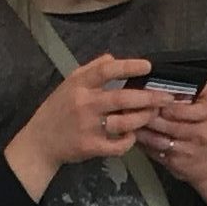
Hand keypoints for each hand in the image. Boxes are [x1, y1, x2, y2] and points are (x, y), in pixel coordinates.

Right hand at [6, 53, 167, 196]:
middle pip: (122, 98)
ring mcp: (88, 127)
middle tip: (166, 97)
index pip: (107, 71)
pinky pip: (118, 144)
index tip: (148, 67)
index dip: (129, 67)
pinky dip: (129, 140)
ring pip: (124, 122)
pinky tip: (132, 136)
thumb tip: (113, 59)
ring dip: (143, 118)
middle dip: (149, 97)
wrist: (40, 142)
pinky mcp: (90, 146)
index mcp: (79, 85)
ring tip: (153, 115)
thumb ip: (91, 70)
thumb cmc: (57, 110)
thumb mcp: (68, 84)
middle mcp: (84, 104)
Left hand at [140, 82, 206, 205]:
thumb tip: (164, 77)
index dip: (159, 100)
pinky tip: (132, 135)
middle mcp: (200, 131)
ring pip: (157, 137)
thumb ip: (192, 89)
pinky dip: (141, 142)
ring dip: (140, 128)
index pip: (179, 105)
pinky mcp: (176, 162)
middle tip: (128, 104)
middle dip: (146, 113)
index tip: (144, 93)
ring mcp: (188, 148)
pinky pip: (154, 151)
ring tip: (126, 119)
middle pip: (166, 121)